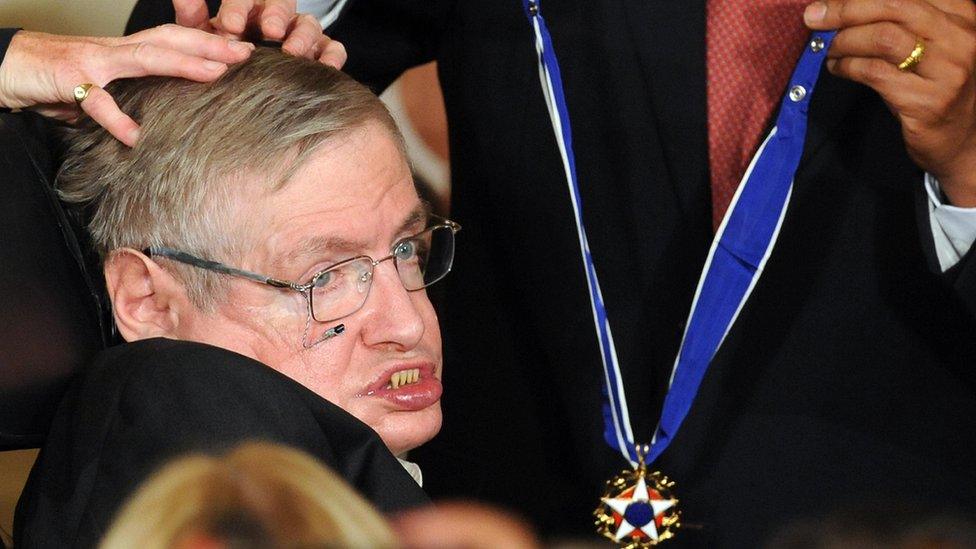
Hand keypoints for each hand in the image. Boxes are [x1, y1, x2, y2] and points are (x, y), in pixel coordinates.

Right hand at [0, 26, 252, 146]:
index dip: (206, 41)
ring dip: (182, 64)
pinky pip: (96, 102)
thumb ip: (129, 97)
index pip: (171, 40)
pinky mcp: (67, 80)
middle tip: (244, 53)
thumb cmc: (51, 77)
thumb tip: (154, 121)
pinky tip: (135, 135)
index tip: (241, 49)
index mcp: (123, 51)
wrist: (4, 65)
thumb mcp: (100, 86)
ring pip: (144, 57)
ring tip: (215, 73)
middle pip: (168, 41)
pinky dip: (116, 118)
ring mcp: (92, 62)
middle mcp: (113, 51)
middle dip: (209, 45)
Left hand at [173, 0, 346, 67]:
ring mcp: (301, 36)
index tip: (231, 25)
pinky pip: (334, 49)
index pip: (245, 0)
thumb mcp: (205, 39)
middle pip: (282, 6)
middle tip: (270, 30)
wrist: (248, 94)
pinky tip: (324, 67)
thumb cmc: (225, 61)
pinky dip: (332, 56)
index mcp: (247, 10)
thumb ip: (193, 18)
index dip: (239, 9)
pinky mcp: (321, 54)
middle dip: (276, 15)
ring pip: (309, 25)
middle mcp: (277, 19)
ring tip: (292, 53)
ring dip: (302, 37)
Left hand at [805, 0, 975, 205]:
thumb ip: (898, 23)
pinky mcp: (927, 101)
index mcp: (962, 15)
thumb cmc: (935, 88)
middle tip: (814, 17)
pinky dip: (847, 67)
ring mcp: (948, 70)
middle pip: (894, 6)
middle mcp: (960, 38)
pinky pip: (874, 73)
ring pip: (882, 38)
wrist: (962, 140)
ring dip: (843, 41)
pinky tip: (837, 68)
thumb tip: (842, 8)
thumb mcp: (927, 46)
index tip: (828, 2)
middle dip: (846, 9)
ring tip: (826, 48)